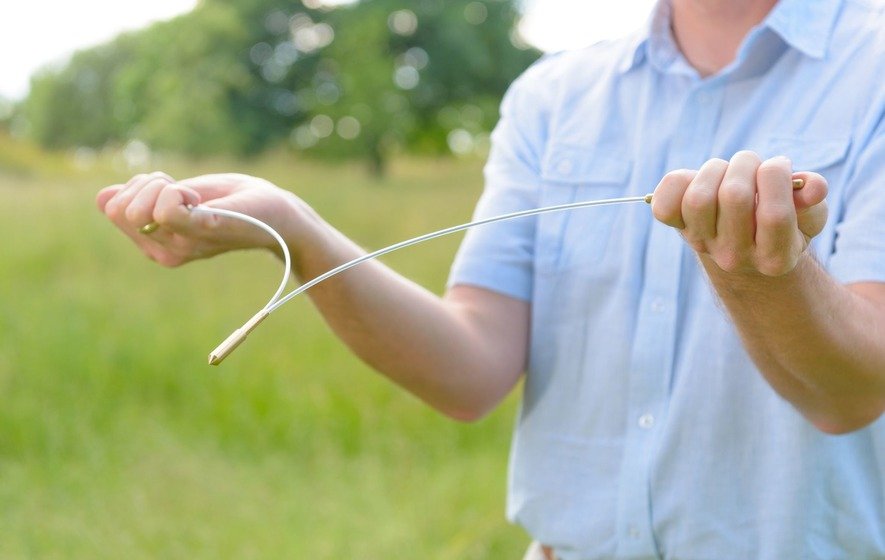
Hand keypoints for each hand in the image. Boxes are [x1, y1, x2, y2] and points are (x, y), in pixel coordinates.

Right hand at [96, 172, 302, 266]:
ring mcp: (184, 246)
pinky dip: (176, 194)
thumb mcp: (181, 195)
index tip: (172, 187)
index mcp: (155, 243)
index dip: (138, 186)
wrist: (279, 213)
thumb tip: (104, 198)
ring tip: (197, 196)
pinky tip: (200, 198)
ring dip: (164, 185)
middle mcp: (164, 251)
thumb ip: (145, 198)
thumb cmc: (234, 201)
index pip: (113, 207)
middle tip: (185, 190)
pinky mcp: (206, 231)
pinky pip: (168, 212)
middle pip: (120, 208)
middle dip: (146, 184)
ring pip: (138, 208)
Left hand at [651, 151, 827, 275]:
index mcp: (775, 257)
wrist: (745, 250)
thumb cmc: (781, 223)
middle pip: (734, 197)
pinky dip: (678, 182)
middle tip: (753, 165)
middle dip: (747, 165)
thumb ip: (813, 200)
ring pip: (699, 198)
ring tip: (729, 171)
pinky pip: (664, 203)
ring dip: (715, 169)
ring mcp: (703, 244)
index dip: (777, 176)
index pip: (774, 214)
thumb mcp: (807, 215)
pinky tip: (699, 181)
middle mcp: (734, 257)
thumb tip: (814, 187)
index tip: (779, 165)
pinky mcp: (678, 229)